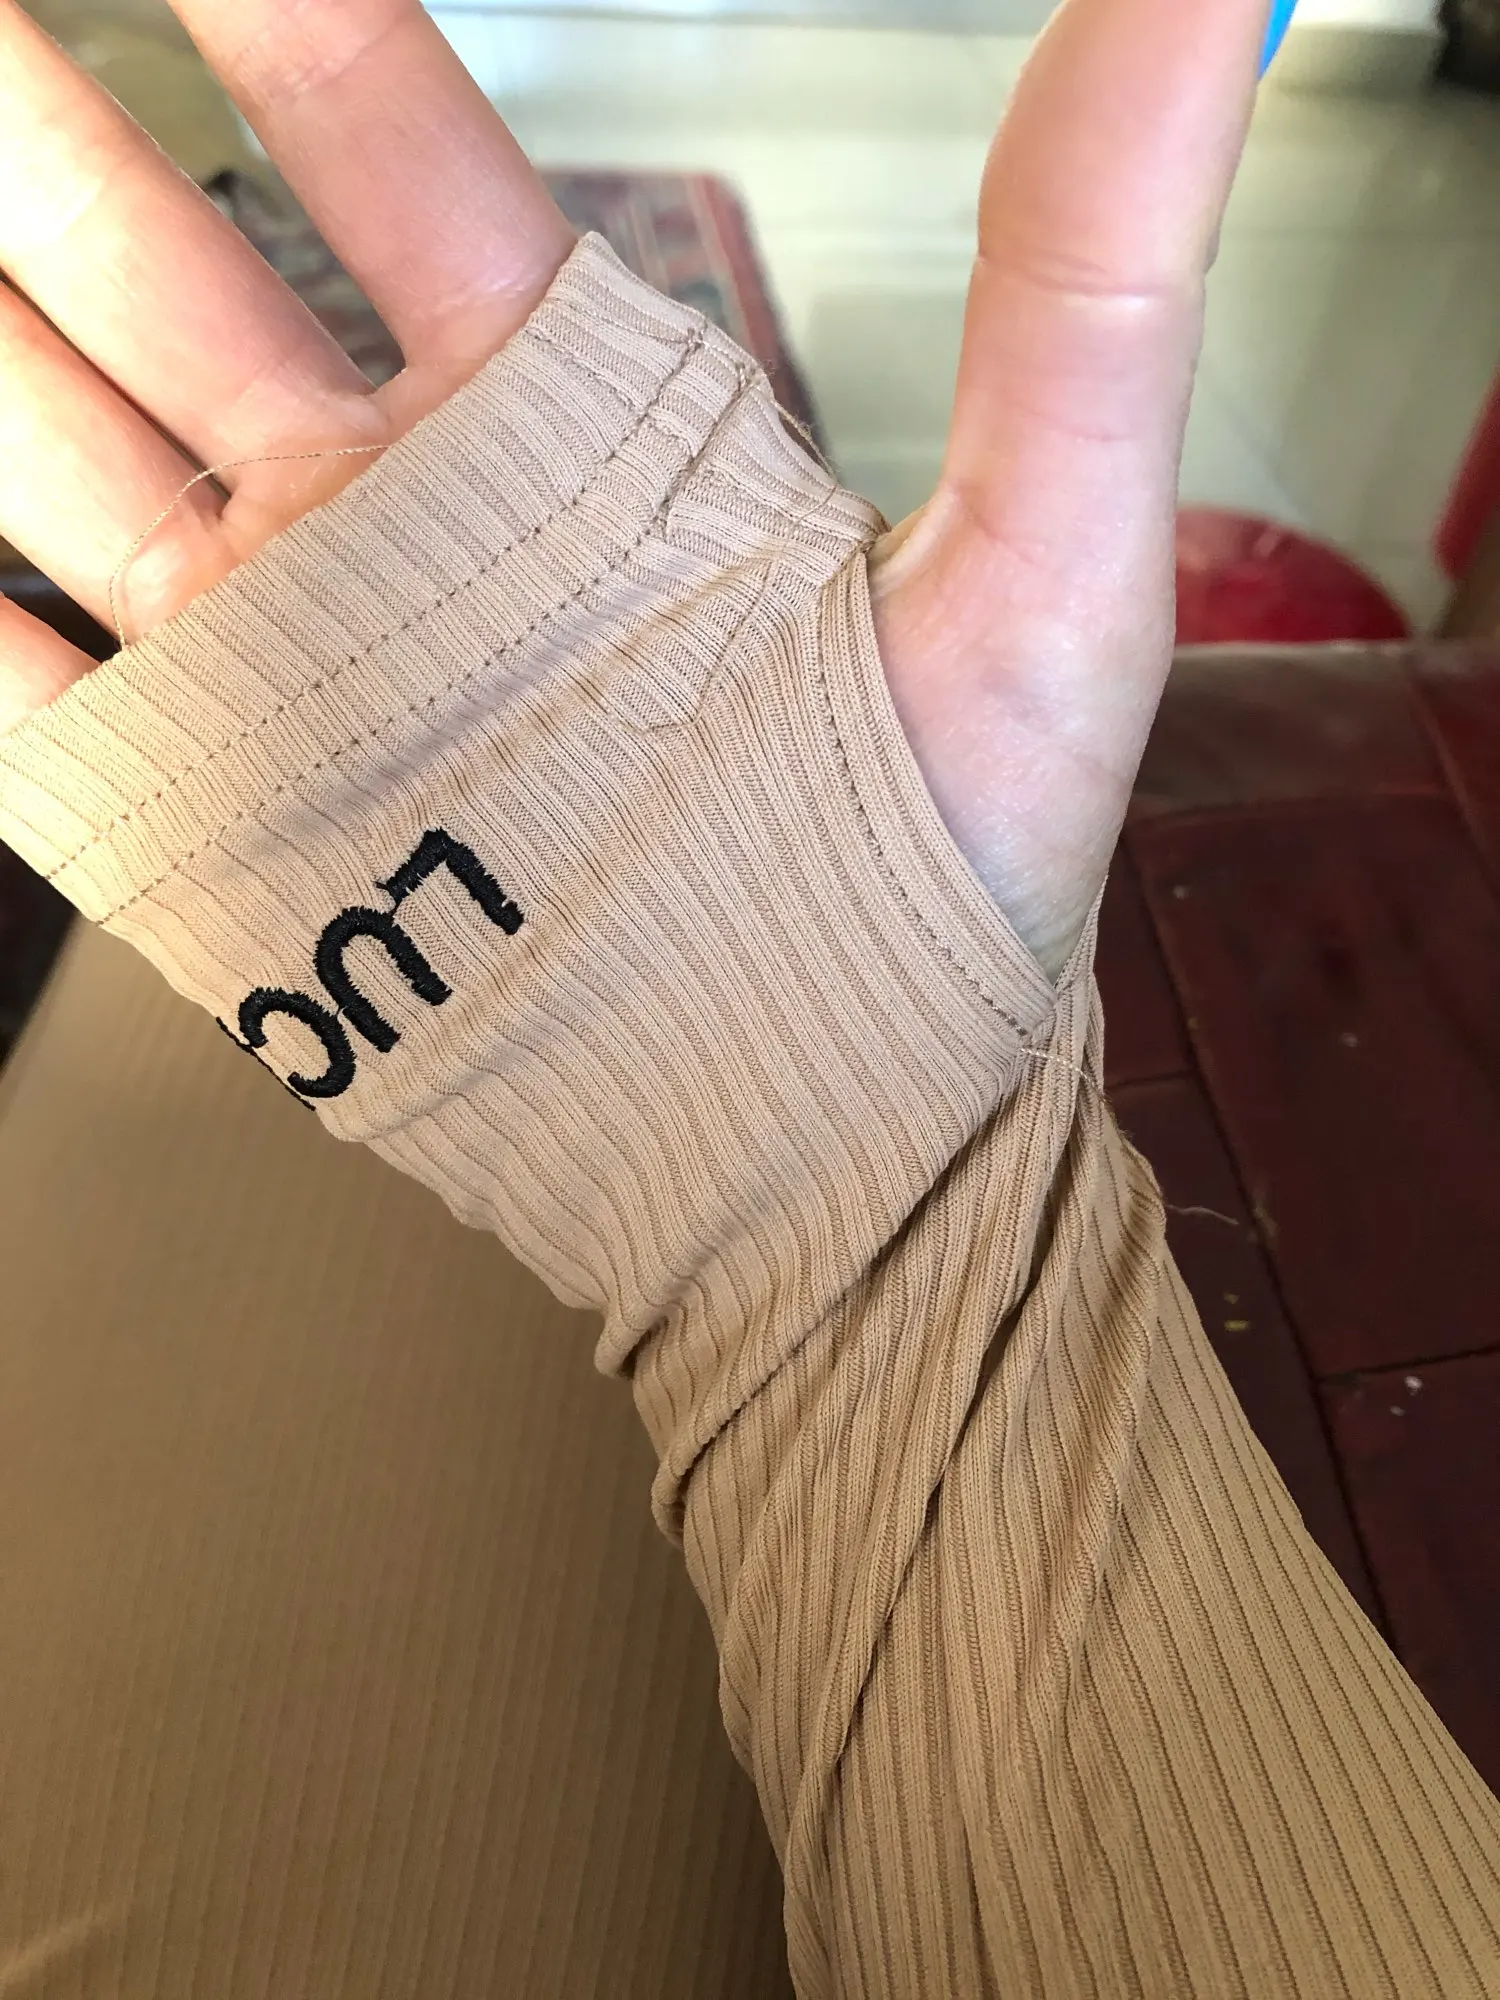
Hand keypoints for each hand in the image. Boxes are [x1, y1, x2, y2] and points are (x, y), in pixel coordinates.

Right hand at [0, 0, 1268, 975]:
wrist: (834, 1152)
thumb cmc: (945, 882)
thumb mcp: (1050, 571)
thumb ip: (1088, 276)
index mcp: (568, 441)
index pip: (392, 157)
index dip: (289, 11)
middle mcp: (406, 533)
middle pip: (168, 273)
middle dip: (47, 133)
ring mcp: (297, 677)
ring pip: (62, 448)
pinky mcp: (220, 829)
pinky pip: (30, 698)